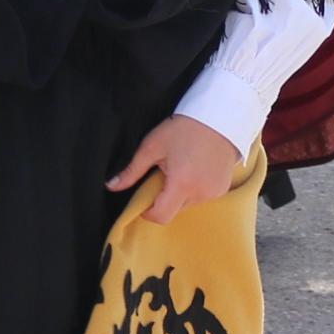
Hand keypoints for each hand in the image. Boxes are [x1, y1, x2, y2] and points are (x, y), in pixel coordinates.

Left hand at [109, 113, 246, 223]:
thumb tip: (111, 186)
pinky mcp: (222, 189)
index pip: (161, 216)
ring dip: (179, 193)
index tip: (143, 198)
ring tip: (180, 168)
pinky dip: (193, 189)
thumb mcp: (153, 146)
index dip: (147, 212)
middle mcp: (200, 193)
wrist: (219, 116)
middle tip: (162, 174)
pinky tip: (194, 169)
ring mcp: (214, 192)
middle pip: (173, 211)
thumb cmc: (185, 128)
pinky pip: (201, 197)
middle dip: (163, 199)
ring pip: (187, 205)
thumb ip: (132, 170)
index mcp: (182, 184)